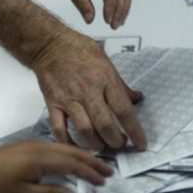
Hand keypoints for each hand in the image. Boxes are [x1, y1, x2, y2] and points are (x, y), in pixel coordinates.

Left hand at [0, 140, 112, 192]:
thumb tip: (72, 192)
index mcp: (41, 158)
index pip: (73, 163)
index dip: (90, 172)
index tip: (104, 181)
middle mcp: (40, 147)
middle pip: (72, 152)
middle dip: (92, 161)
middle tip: (108, 170)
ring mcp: (33, 146)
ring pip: (64, 148)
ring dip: (81, 157)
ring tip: (95, 166)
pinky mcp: (27, 149)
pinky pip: (55, 149)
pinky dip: (69, 156)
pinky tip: (71, 163)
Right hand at [32, 29, 146, 150]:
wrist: (51, 45)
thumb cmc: (81, 51)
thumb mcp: (107, 63)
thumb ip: (121, 84)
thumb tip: (137, 98)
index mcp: (105, 80)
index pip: (124, 110)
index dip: (135, 130)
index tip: (141, 144)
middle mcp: (88, 91)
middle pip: (104, 124)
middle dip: (115, 141)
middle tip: (120, 144)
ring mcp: (69, 99)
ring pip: (84, 130)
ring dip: (96, 144)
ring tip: (102, 146)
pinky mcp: (53, 104)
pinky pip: (59, 129)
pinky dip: (68, 142)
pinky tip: (77, 147)